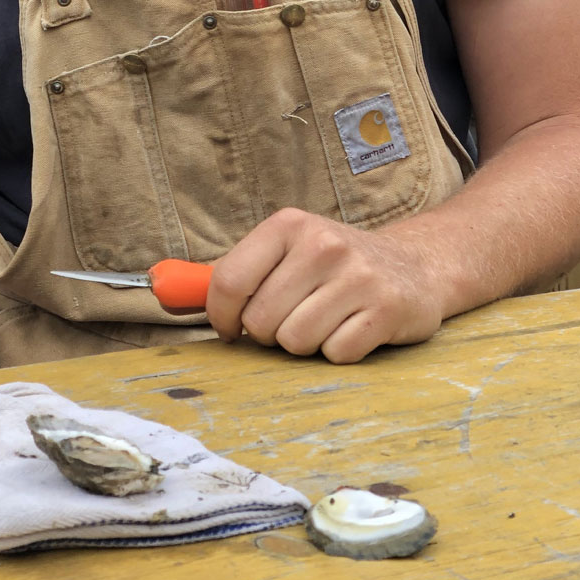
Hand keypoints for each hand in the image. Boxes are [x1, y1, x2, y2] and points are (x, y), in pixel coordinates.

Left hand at [205, 207, 443, 363]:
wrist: (413, 267)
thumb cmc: (333, 266)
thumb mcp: (285, 251)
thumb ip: (233, 272)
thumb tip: (165, 289)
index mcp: (289, 225)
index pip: (230, 281)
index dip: (223, 316)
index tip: (232, 328)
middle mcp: (323, 244)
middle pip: (262, 321)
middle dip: (272, 331)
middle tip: (296, 315)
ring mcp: (358, 275)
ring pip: (296, 341)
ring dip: (305, 343)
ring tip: (326, 319)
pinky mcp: (387, 308)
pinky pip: (335, 354)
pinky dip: (339, 351)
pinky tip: (353, 327)